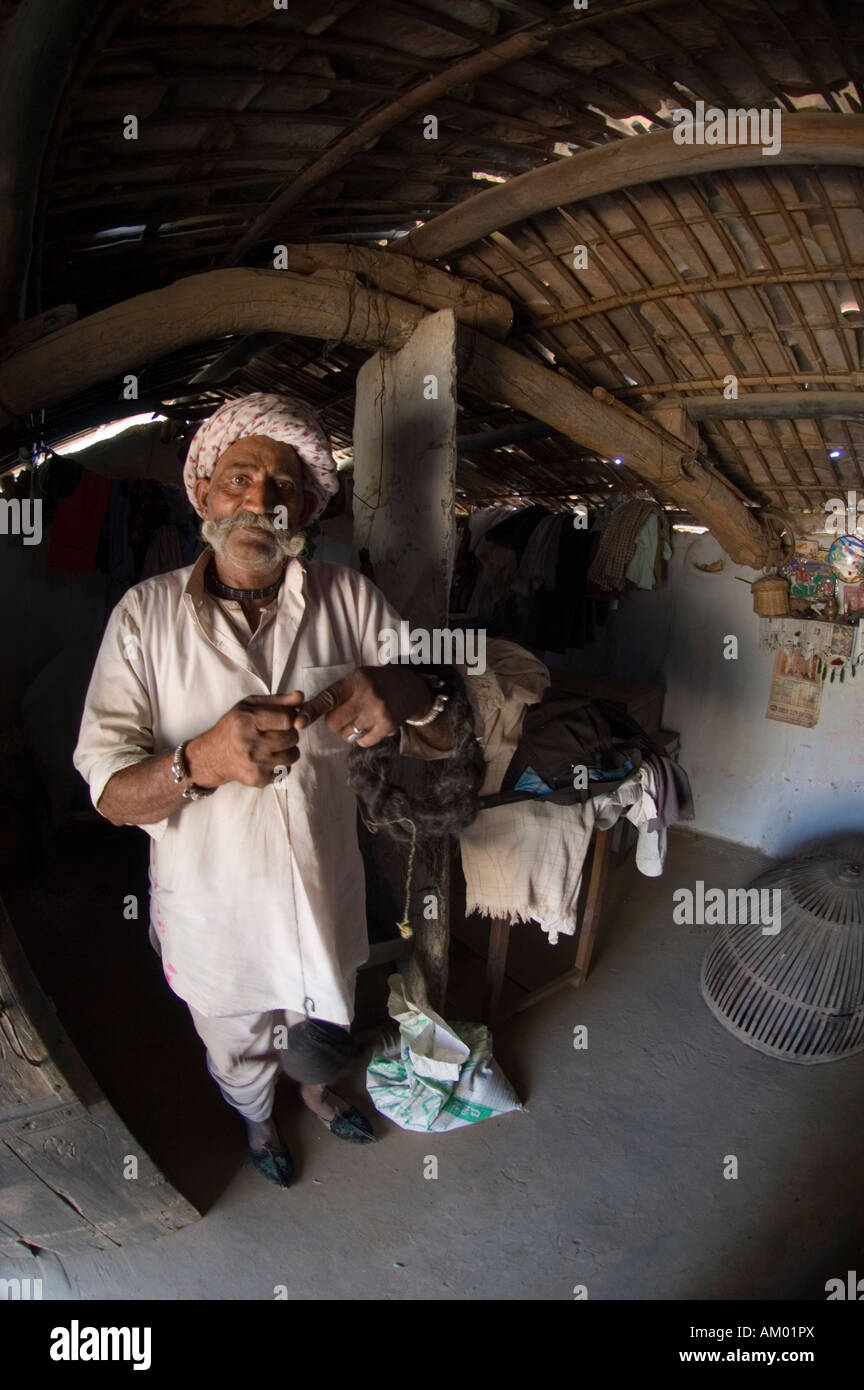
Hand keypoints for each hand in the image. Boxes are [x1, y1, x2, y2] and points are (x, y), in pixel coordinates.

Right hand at [186, 691, 304, 787]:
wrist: (212, 757)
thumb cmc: (233, 727)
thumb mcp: (249, 706)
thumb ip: (277, 700)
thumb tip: (301, 696)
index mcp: (246, 721)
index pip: (287, 719)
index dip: (290, 718)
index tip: (284, 720)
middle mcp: (249, 744)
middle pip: (292, 737)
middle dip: (290, 733)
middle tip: (278, 733)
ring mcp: (254, 764)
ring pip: (293, 755)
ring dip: (288, 749)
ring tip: (274, 745)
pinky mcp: (258, 779)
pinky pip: (285, 770)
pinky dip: (281, 764)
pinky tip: (267, 758)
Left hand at [294, 667, 434, 746]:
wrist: (409, 687)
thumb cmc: (375, 683)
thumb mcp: (357, 678)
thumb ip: (336, 692)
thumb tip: (306, 712)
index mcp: (355, 680)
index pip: (328, 698)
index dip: (311, 712)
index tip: (298, 724)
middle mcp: (367, 696)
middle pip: (334, 723)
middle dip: (335, 722)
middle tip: (346, 713)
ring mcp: (378, 713)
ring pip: (347, 734)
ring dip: (349, 731)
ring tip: (360, 718)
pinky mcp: (387, 727)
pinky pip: (363, 742)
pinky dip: (363, 738)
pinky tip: (371, 726)